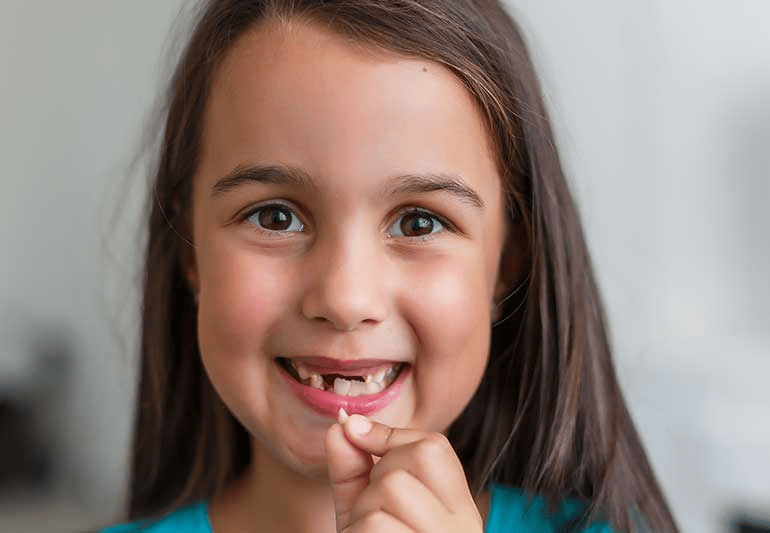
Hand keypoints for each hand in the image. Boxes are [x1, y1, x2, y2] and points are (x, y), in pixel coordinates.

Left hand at [325, 413, 483, 532]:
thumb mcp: (364, 509)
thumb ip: (353, 468)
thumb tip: (342, 425)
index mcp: (457, 506)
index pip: (433, 446)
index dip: (389, 438)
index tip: (359, 440)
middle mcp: (462, 523)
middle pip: (412, 458)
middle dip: (375, 481)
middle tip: (376, 516)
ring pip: (391, 488)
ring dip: (363, 513)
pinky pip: (374, 524)